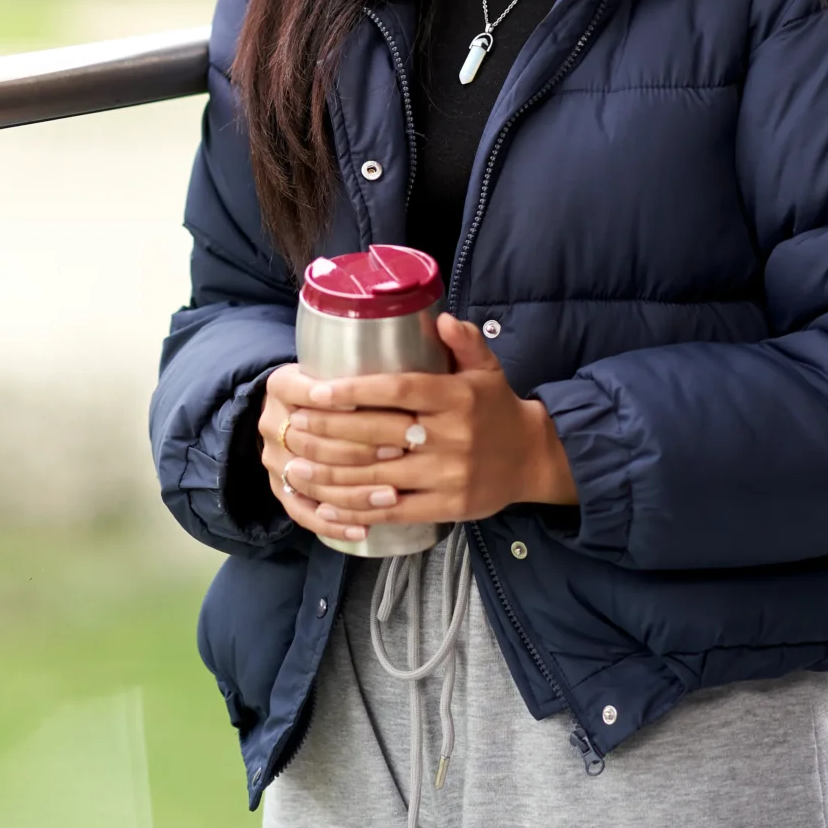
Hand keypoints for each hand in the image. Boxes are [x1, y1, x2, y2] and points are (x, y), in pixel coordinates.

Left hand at [256, 314, 576, 541]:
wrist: (533, 458)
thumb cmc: (496, 408)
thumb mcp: (487, 369)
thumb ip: (464, 342)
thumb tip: (440, 317)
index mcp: (456, 397)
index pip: (398, 390)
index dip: (355, 390)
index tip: (317, 390)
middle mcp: (452, 436)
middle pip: (378, 433)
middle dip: (329, 431)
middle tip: (293, 425)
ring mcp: (448, 475)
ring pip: (378, 476)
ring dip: (331, 473)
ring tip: (295, 465)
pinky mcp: (446, 506)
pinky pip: (393, 510)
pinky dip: (355, 509)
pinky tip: (326, 503)